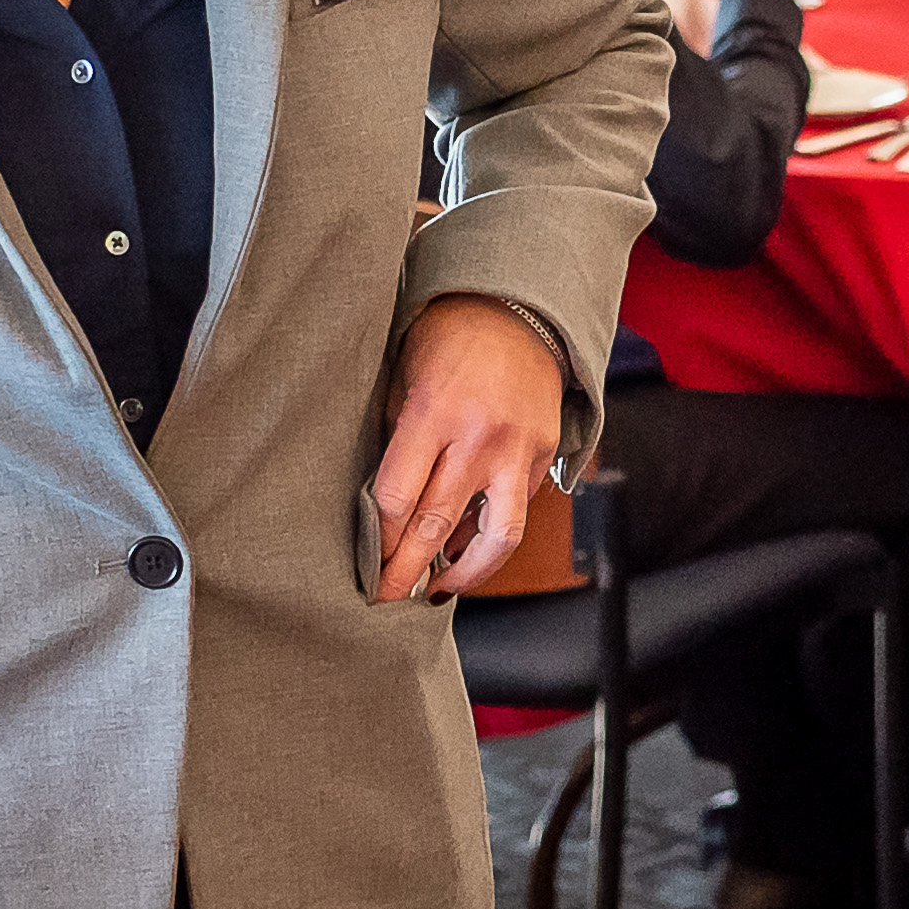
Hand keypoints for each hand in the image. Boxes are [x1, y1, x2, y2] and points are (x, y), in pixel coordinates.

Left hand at [366, 292, 565, 599]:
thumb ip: (398, 441)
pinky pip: (516, 510)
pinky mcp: (542, 455)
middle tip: (385, 597)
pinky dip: (489, 534)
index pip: (395, 499)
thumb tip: (385, 508)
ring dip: (465, 573)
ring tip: (441, 589)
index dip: (377, 540)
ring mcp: (517, 451)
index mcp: (433, 414)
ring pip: (496, 538)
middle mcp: (478, 438)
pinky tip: (466, 545)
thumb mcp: (405, 379)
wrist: (518, 311)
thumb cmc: (450, 339)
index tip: (365, 562)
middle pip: (434, 526)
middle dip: (405, 571)